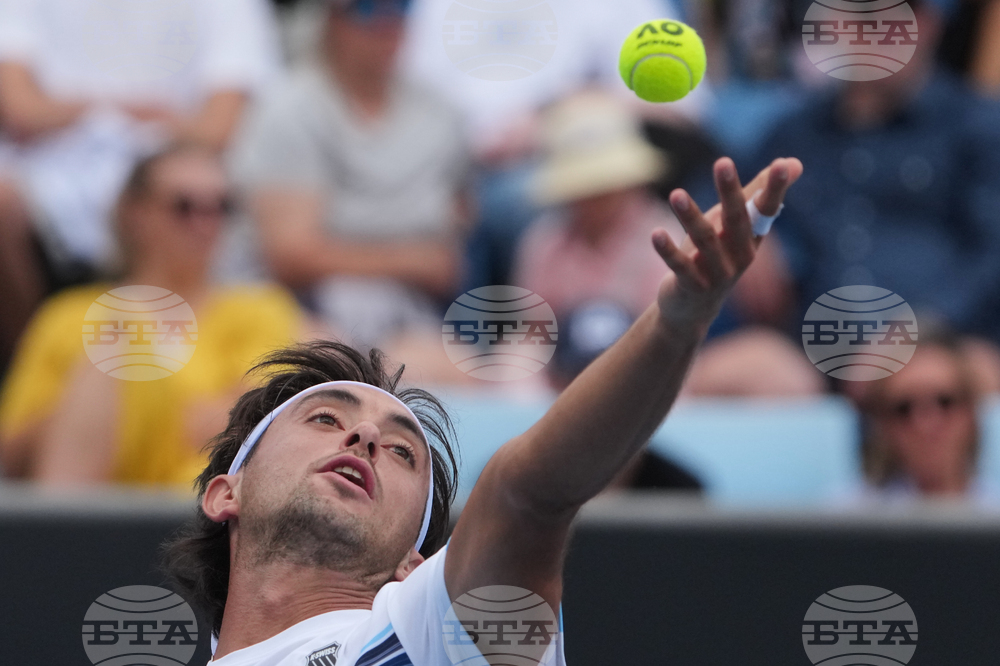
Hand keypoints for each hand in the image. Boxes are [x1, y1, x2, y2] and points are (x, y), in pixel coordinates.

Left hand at [652, 157, 802, 325]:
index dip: (775, 188)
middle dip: (731, 191)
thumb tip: (793, 161)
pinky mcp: (693, 287)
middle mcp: (741, 255)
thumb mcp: (733, 224)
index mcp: (753, 237)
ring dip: (690, 216)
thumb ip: (757, 193)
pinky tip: (656, 233)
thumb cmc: (715, 255)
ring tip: (676, 194)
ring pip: (706, 241)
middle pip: (736, 220)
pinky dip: (668, 251)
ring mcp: (719, 273)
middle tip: (723, 161)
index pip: (768, 209)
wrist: (693, 308)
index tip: (782, 165)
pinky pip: (681, 267)